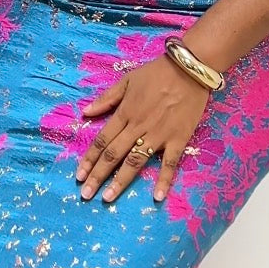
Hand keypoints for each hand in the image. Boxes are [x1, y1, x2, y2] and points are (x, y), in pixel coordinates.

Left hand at [75, 56, 209, 204]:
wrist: (189, 69)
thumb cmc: (156, 73)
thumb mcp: (127, 80)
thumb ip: (106, 98)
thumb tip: (85, 113)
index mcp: (125, 113)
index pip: (102, 140)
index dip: (89, 159)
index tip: (79, 175)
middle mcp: (138, 127)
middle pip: (113, 155)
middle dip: (98, 176)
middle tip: (86, 194)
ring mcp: (158, 135)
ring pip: (135, 162)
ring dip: (120, 182)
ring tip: (108, 198)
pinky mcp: (178, 139)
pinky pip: (170, 163)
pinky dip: (164, 180)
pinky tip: (157, 197)